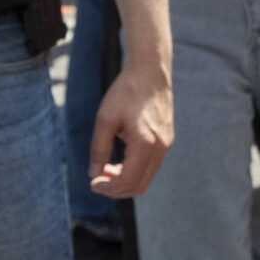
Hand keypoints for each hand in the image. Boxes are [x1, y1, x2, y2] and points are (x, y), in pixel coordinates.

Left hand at [89, 59, 173, 198]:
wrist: (150, 70)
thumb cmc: (126, 91)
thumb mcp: (105, 119)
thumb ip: (99, 149)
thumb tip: (94, 174)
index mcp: (145, 143)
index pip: (128, 180)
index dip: (109, 188)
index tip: (93, 183)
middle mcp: (160, 146)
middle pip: (140, 185)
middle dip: (117, 189)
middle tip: (98, 179)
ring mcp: (166, 143)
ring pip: (146, 177)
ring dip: (126, 180)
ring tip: (107, 169)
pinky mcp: (167, 138)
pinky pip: (151, 165)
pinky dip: (135, 170)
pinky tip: (120, 159)